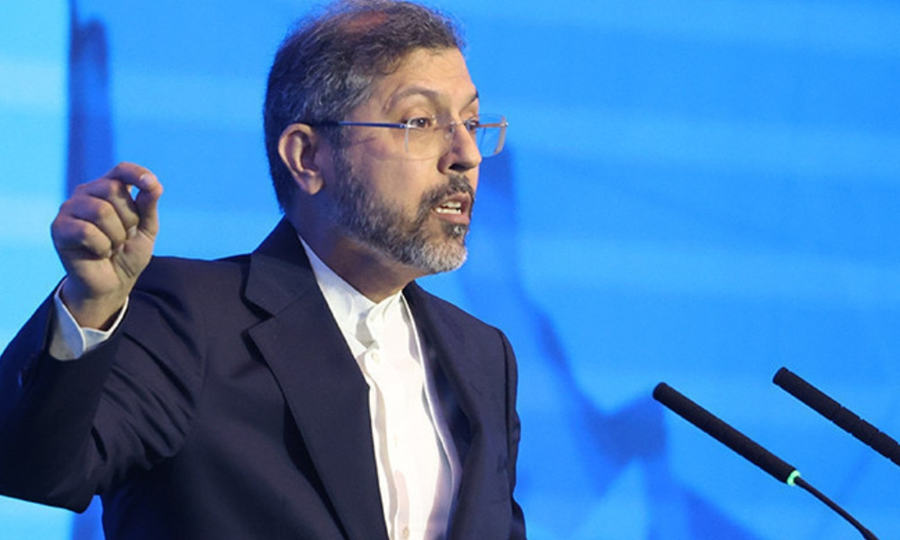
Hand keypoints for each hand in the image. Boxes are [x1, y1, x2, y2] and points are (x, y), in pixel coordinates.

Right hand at [52, 162, 162, 328]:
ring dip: (116, 235)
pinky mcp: (59, 228)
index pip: (121, 170)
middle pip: (113, 190)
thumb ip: (148, 206)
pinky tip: (98, 253)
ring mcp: (69, 209)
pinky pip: (87, 231)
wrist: (112, 284)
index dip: (137, 173)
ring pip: (101, 211)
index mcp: (108, 189)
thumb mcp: (147, 230)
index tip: (151, 184)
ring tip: (112, 246)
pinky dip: (101, 247)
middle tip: (124, 237)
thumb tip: (153, 184)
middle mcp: (86, 193)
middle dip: (129, 219)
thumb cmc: (128, 254)